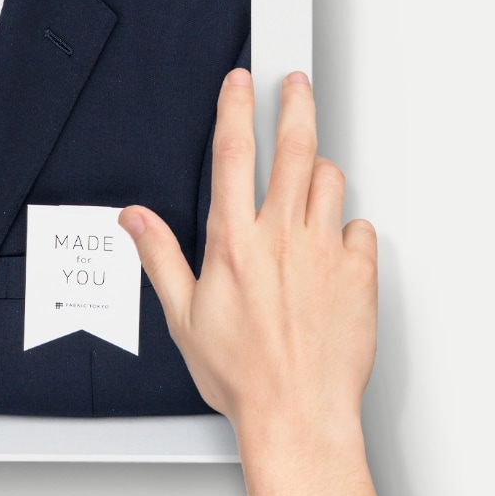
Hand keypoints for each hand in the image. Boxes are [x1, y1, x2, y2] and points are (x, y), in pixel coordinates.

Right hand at [119, 70, 384, 495]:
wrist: (297, 412)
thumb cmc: (241, 372)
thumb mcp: (182, 314)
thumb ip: (159, 255)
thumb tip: (134, 218)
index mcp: (235, 241)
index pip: (234, 155)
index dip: (236, 109)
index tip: (240, 83)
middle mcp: (282, 238)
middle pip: (295, 150)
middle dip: (295, 105)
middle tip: (296, 84)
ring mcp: (325, 253)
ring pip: (331, 183)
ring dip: (320, 169)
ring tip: (310, 175)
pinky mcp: (357, 275)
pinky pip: (360, 229)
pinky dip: (347, 226)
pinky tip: (332, 242)